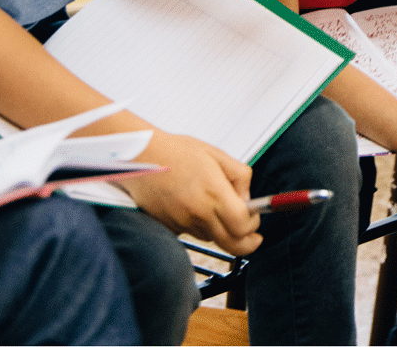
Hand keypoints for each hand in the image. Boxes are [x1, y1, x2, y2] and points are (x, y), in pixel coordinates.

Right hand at [117, 129, 260, 255]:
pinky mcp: (169, 228)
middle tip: (254, 238)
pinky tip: (193, 205)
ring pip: (212, 238)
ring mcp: (182, 223)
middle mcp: (198, 213)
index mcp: (214, 193)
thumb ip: (239, 176)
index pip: (242, 225)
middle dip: (247, 244)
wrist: (140, 157)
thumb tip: (247, 198)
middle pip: (231, 245)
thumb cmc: (176, 152)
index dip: (253, 224)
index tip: (255, 218)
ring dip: (221, 230)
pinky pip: (192, 233)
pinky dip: (199, 225)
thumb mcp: (217, 155)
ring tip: (213, 205)